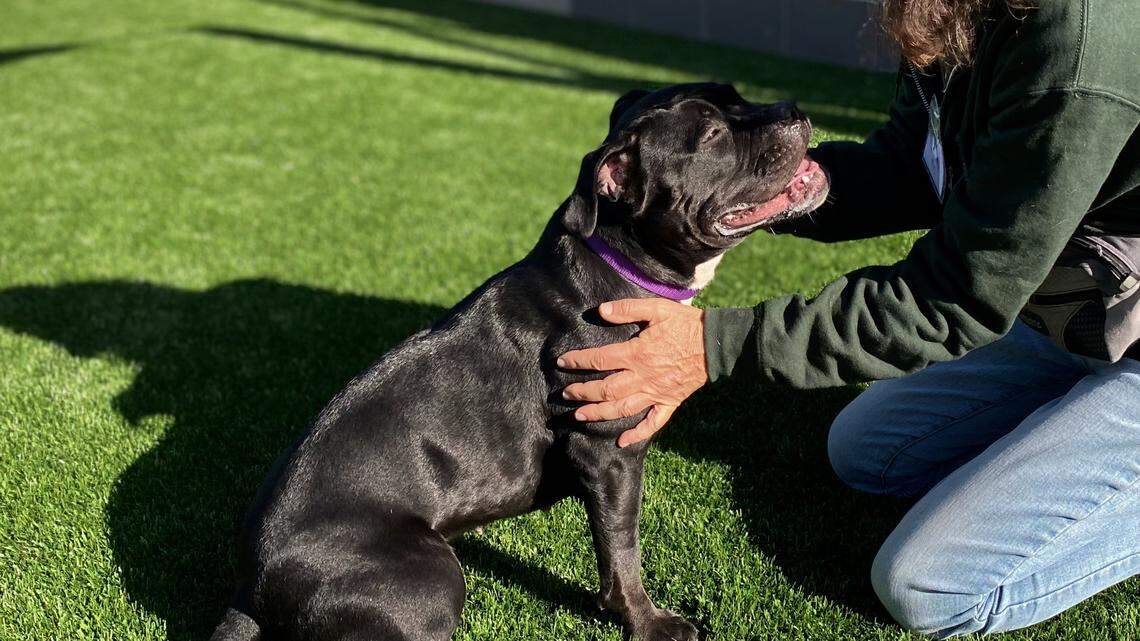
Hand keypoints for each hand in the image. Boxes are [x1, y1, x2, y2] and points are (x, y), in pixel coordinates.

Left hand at [558, 298, 707, 446]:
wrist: (714, 344)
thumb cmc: (685, 324)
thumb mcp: (657, 309)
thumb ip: (628, 309)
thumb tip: (601, 310)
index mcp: (637, 354)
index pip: (599, 360)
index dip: (578, 361)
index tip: (562, 363)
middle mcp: (642, 377)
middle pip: (605, 389)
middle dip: (582, 392)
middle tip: (565, 394)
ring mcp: (655, 393)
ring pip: (622, 409)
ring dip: (599, 414)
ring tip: (579, 416)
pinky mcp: (669, 402)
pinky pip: (653, 423)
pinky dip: (638, 434)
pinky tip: (622, 441)